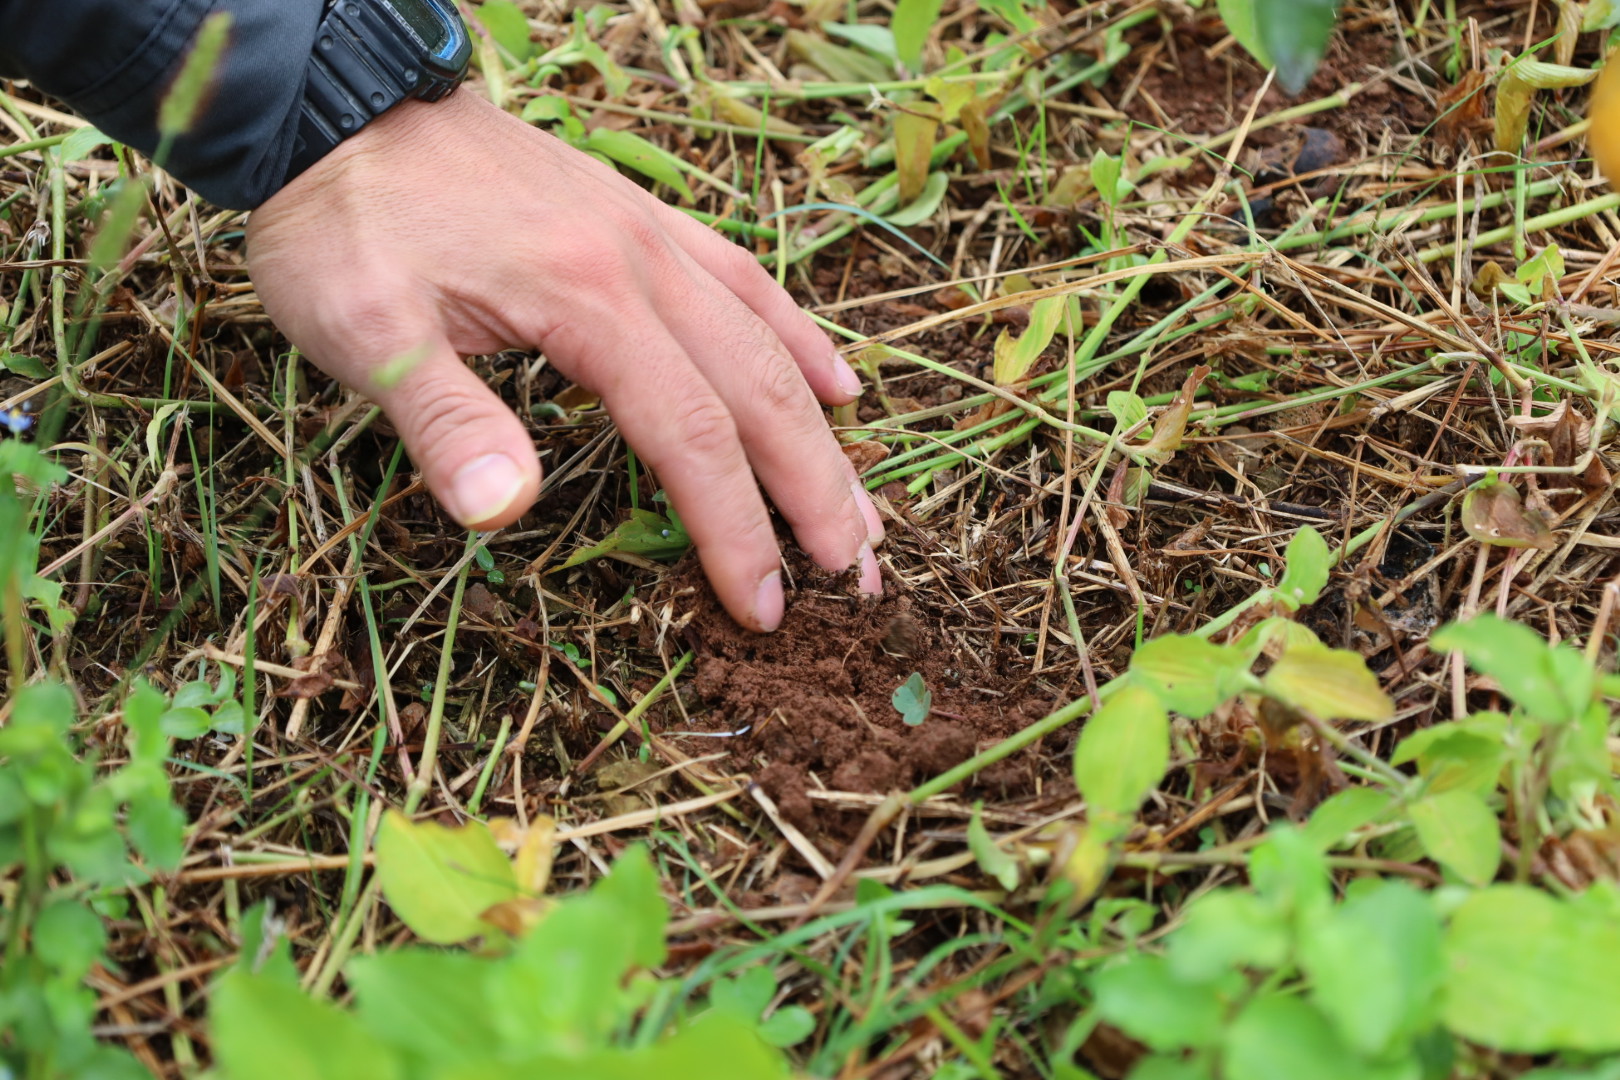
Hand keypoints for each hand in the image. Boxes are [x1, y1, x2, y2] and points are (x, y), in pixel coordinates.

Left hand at [246, 88, 883, 630]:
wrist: (341, 103)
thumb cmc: (345, 222)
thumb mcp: (363, 329)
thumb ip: (442, 419)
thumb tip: (506, 513)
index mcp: (588, 300)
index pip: (691, 435)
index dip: (734, 530)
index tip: (766, 608)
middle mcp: (643, 266)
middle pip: (760, 394)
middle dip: (817, 494)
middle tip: (860, 581)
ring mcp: (650, 236)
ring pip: (768, 342)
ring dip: (824, 434)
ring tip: (867, 509)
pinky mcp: (638, 221)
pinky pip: (745, 282)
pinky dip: (799, 338)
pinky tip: (836, 380)